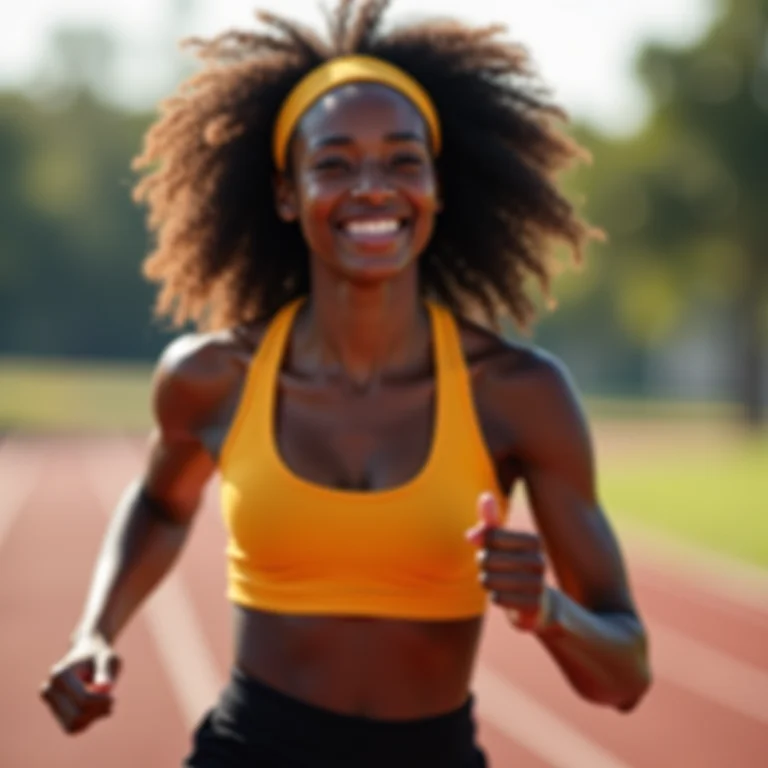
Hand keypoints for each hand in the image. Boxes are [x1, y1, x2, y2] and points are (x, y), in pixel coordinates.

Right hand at [40, 633, 120, 733]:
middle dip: (97, 711)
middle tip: (111, 701)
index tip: (113, 697)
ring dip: (93, 718)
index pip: (83, 700)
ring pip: (73, 725)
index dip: (102, 702)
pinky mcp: (54, 710)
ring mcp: (49, 700)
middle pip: (77, 715)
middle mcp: (49, 688)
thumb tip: (105, 687)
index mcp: (60, 674)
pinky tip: (96, 709)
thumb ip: (106, 671)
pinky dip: (87, 722)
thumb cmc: (100, 655)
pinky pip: (71, 727)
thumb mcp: (108, 658)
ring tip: (105, 705)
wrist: (87, 652)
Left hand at [466, 491, 552, 631]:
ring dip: (486, 582)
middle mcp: (540, 561)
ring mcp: (539, 585)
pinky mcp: (533, 606)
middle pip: (487, 558)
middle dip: (482, 565)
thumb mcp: (498, 541)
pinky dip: (494, 597)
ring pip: (489, 580)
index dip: (484, 544)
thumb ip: (489, 522)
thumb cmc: (511, 563)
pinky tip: (505, 596)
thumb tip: (485, 497)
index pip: (492, 536)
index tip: (494, 549)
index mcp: (534, 541)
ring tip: (498, 582)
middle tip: (494, 569)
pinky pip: (497, 599)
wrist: (534, 601)